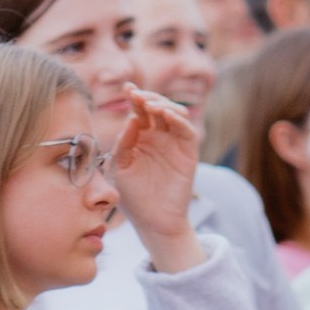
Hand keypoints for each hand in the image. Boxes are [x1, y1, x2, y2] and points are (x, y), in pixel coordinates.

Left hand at [110, 88, 204, 272]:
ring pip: (174, 114)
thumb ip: (123, 144)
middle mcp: (158, 136)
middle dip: (147, 98)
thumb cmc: (134, 196)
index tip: (127, 88)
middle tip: (137, 95)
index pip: (138, 111)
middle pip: (156, 107)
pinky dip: (179, 120)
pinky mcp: (188, 153)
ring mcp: (174, 143)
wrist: (153, 221)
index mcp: (140, 137)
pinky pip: (187, 132)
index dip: (134, 97)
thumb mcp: (121, 167)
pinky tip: (167, 115)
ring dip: (163, 105)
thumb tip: (131, 120)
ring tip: (150, 105)